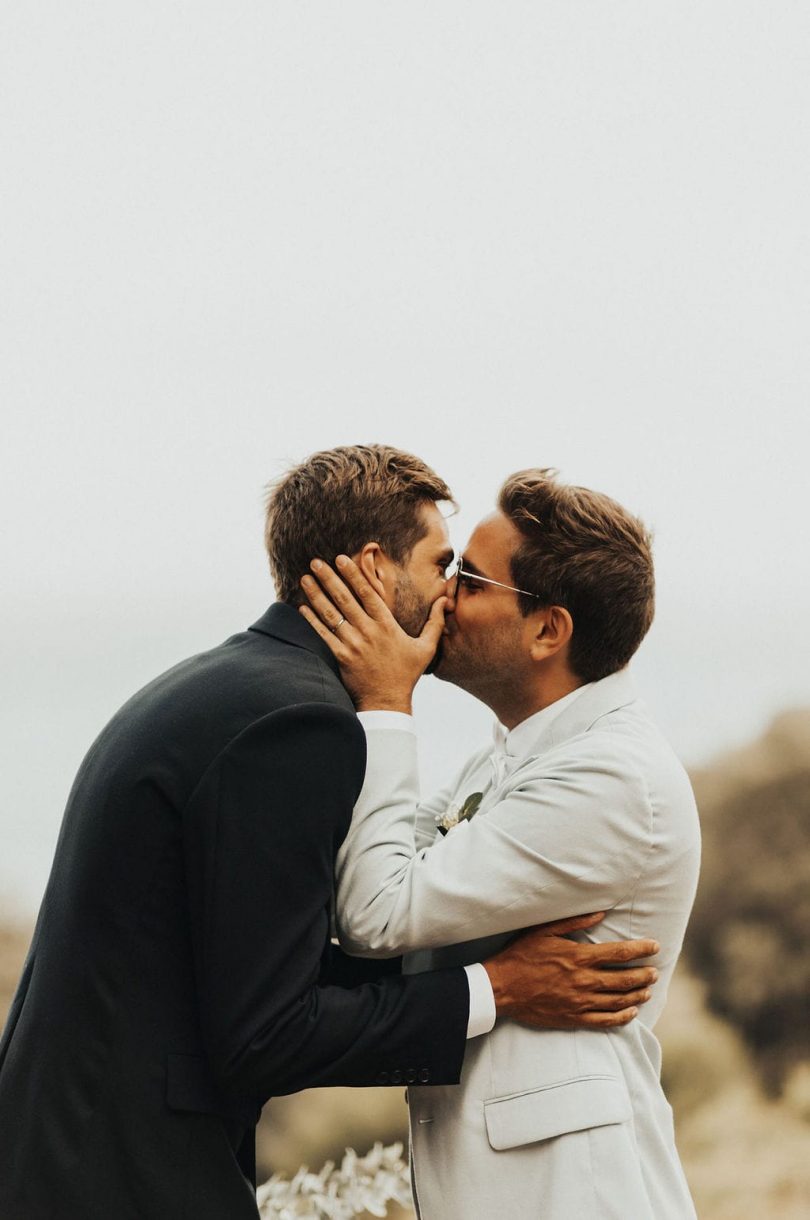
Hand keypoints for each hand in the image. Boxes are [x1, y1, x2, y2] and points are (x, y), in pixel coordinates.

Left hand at [299, 556, 446, 712]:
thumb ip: (435, 622)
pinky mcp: (341, 657)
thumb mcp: (426, 647)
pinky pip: (324, 635)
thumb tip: (446, 600)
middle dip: (329, 578)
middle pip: (345, 599)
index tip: (341, 559)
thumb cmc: (406, 674)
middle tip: (315, 562)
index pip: (368, 593)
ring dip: (316, 595)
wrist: (387, 702)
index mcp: (387, 625)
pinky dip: (312, 621)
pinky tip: (302, 607)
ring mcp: (353, 644)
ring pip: (331, 615)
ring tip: (305, 579)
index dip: (353, 574)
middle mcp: (368, 632)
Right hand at [483, 912, 659, 1029]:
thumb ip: (575, 922)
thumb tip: (601, 913)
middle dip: (644, 975)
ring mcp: (580, 1002)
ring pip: (619, 1001)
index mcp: (579, 957)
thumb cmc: (521, 956)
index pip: (620, 953)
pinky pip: (605, 1021)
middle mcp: (584, 981)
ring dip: (637, 995)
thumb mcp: (544, 931)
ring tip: (647, 990)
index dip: (641, 949)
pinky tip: (631, 1013)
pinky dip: (622, 1017)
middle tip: (655, 972)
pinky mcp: (573, 1018)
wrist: (502, 988)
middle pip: (624, 979)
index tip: (654, 947)